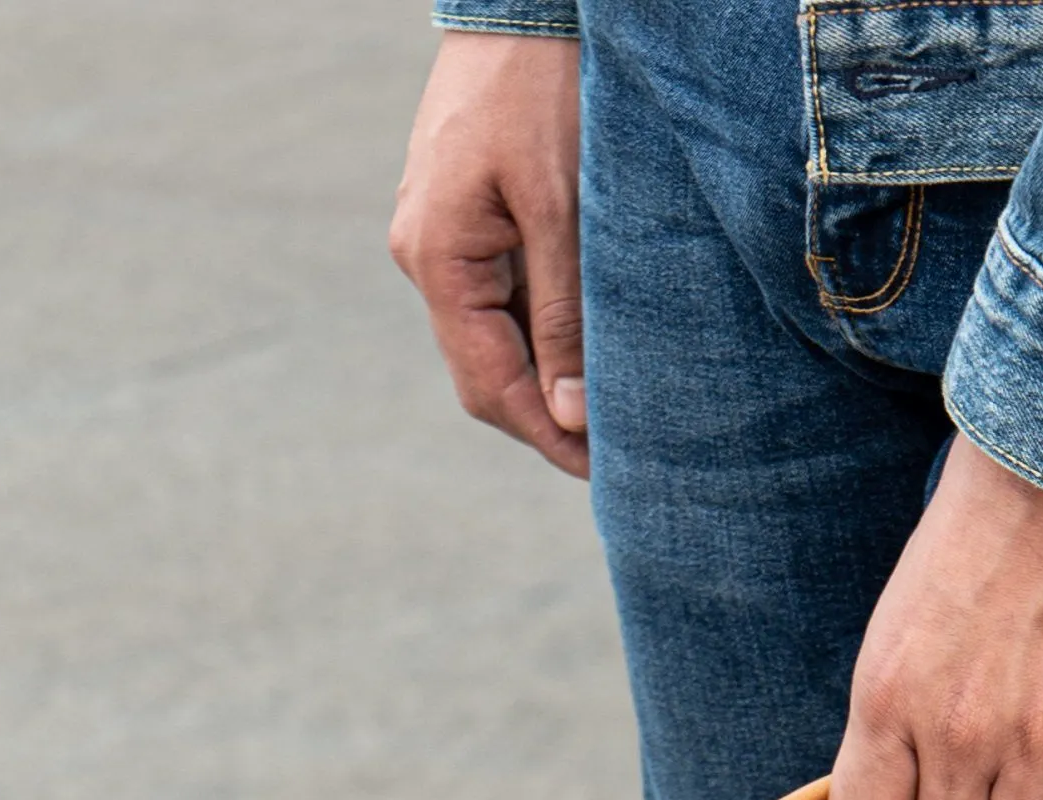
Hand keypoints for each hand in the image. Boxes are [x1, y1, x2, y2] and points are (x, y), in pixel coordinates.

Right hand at [390, 35, 587, 474]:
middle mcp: (422, 251)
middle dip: (546, 412)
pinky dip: (542, 321)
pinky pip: (499, 287)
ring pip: (493, 330)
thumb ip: (565, 316)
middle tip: (619, 448)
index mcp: (437, 257)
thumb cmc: (544, 87)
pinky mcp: (461, 208)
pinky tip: (588, 332)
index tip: (604, 470)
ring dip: (547, 369)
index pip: (487, 384)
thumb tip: (570, 415)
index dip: (545, 436)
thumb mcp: (563, 208)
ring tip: (614, 397)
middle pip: (484, 367)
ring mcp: (437, 230)